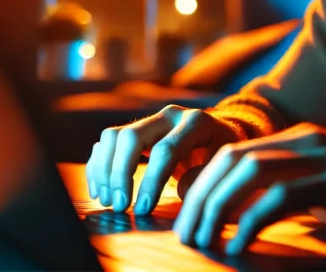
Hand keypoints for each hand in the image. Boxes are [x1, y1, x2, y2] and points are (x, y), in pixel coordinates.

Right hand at [85, 105, 238, 214]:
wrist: (223, 132)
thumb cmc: (224, 154)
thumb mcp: (226, 164)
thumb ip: (205, 177)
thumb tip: (180, 192)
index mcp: (195, 123)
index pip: (165, 150)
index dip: (150, 182)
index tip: (142, 210)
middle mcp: (169, 115)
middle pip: (131, 137)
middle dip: (120, 174)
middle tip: (119, 206)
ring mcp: (150, 119)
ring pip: (113, 136)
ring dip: (104, 170)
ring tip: (106, 200)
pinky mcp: (137, 128)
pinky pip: (107, 142)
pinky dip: (99, 165)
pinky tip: (99, 189)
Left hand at [172, 123, 325, 255]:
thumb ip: (295, 191)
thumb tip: (251, 218)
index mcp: (300, 139)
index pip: (233, 153)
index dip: (202, 184)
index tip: (187, 217)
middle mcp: (306, 141)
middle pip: (231, 160)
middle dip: (200, 198)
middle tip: (186, 235)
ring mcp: (323, 157)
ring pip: (248, 174)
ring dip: (218, 210)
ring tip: (205, 243)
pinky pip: (281, 197)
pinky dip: (252, 221)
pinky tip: (242, 245)